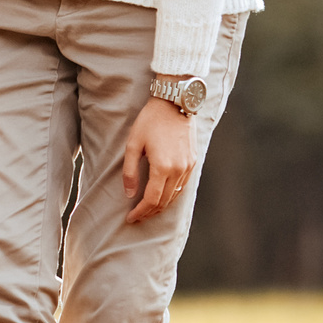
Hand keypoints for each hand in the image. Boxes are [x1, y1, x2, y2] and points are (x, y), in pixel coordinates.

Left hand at [122, 96, 196, 223]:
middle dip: (150, 212)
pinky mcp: (193, 161)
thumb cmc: (150, 121)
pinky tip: (162, 196)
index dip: (141, 211)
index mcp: (163, 167)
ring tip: (147, 209)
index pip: (152, 199)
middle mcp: (179, 170)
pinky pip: (182, 185)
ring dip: (161, 205)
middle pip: (165, 201)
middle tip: (137, 217)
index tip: (131, 218)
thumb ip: (130, 171)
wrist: (174, 104)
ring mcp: (188, 166)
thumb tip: (130, 194)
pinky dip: (171, 194)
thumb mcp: (133, 145)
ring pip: (175, 195)